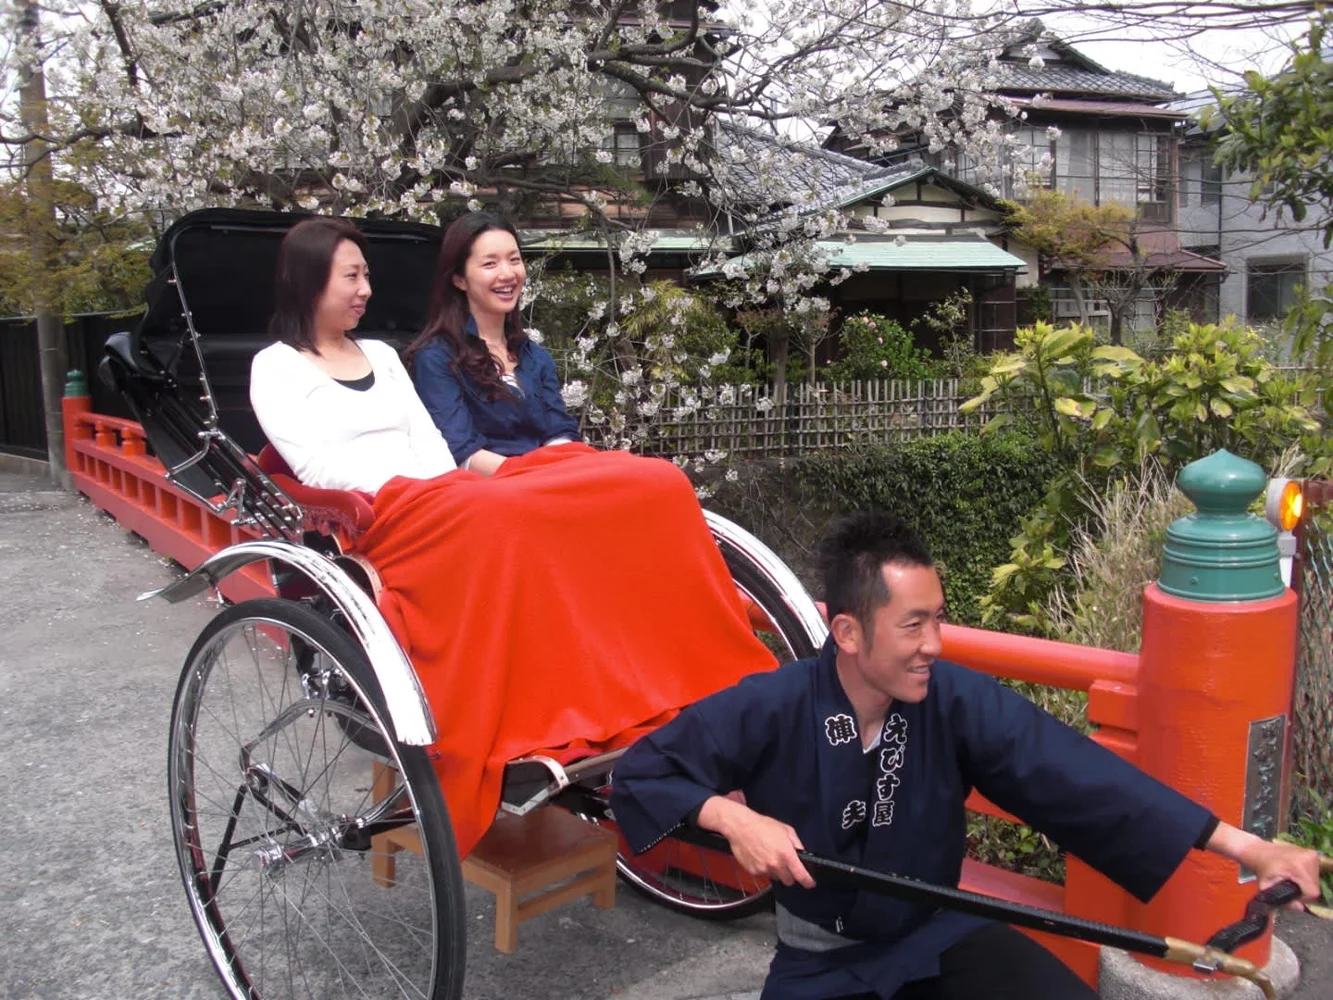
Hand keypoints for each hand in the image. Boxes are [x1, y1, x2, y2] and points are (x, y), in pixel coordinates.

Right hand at [696, 794, 814, 888]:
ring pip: (776, 878)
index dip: (808, 881)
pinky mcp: (753, 872)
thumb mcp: (786, 830)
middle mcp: (776, 865)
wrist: (741, 827)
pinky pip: (764, 875)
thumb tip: (802, 854)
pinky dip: (765, 869)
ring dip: (776, 872)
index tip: (810, 883)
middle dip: (790, 875)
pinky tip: (760, 857)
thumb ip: (797, 843)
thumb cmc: (763, 825)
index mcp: (786, 855)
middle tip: (786, 864)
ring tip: (770, 857)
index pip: (801, 875)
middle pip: (788, 881)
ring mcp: (764, 870)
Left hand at [1207, 822, 1321, 906]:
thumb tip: (1300, 908)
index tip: (1291, 894)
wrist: (1257, 849)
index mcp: (1298, 867)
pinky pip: (1315, 872)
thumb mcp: (1266, 887)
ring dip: (1305, 884)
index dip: (1302, 898)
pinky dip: (1306, 876)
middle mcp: (1308, 859)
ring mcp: (1311, 855)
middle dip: (1303, 891)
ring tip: (1291, 879)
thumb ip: (1283, 901)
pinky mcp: (1312, 853)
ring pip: (1315, 880)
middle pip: (1315, 887)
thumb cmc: (1260, 868)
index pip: (1312, 892)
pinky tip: (1295, 873)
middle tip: (1289, 886)